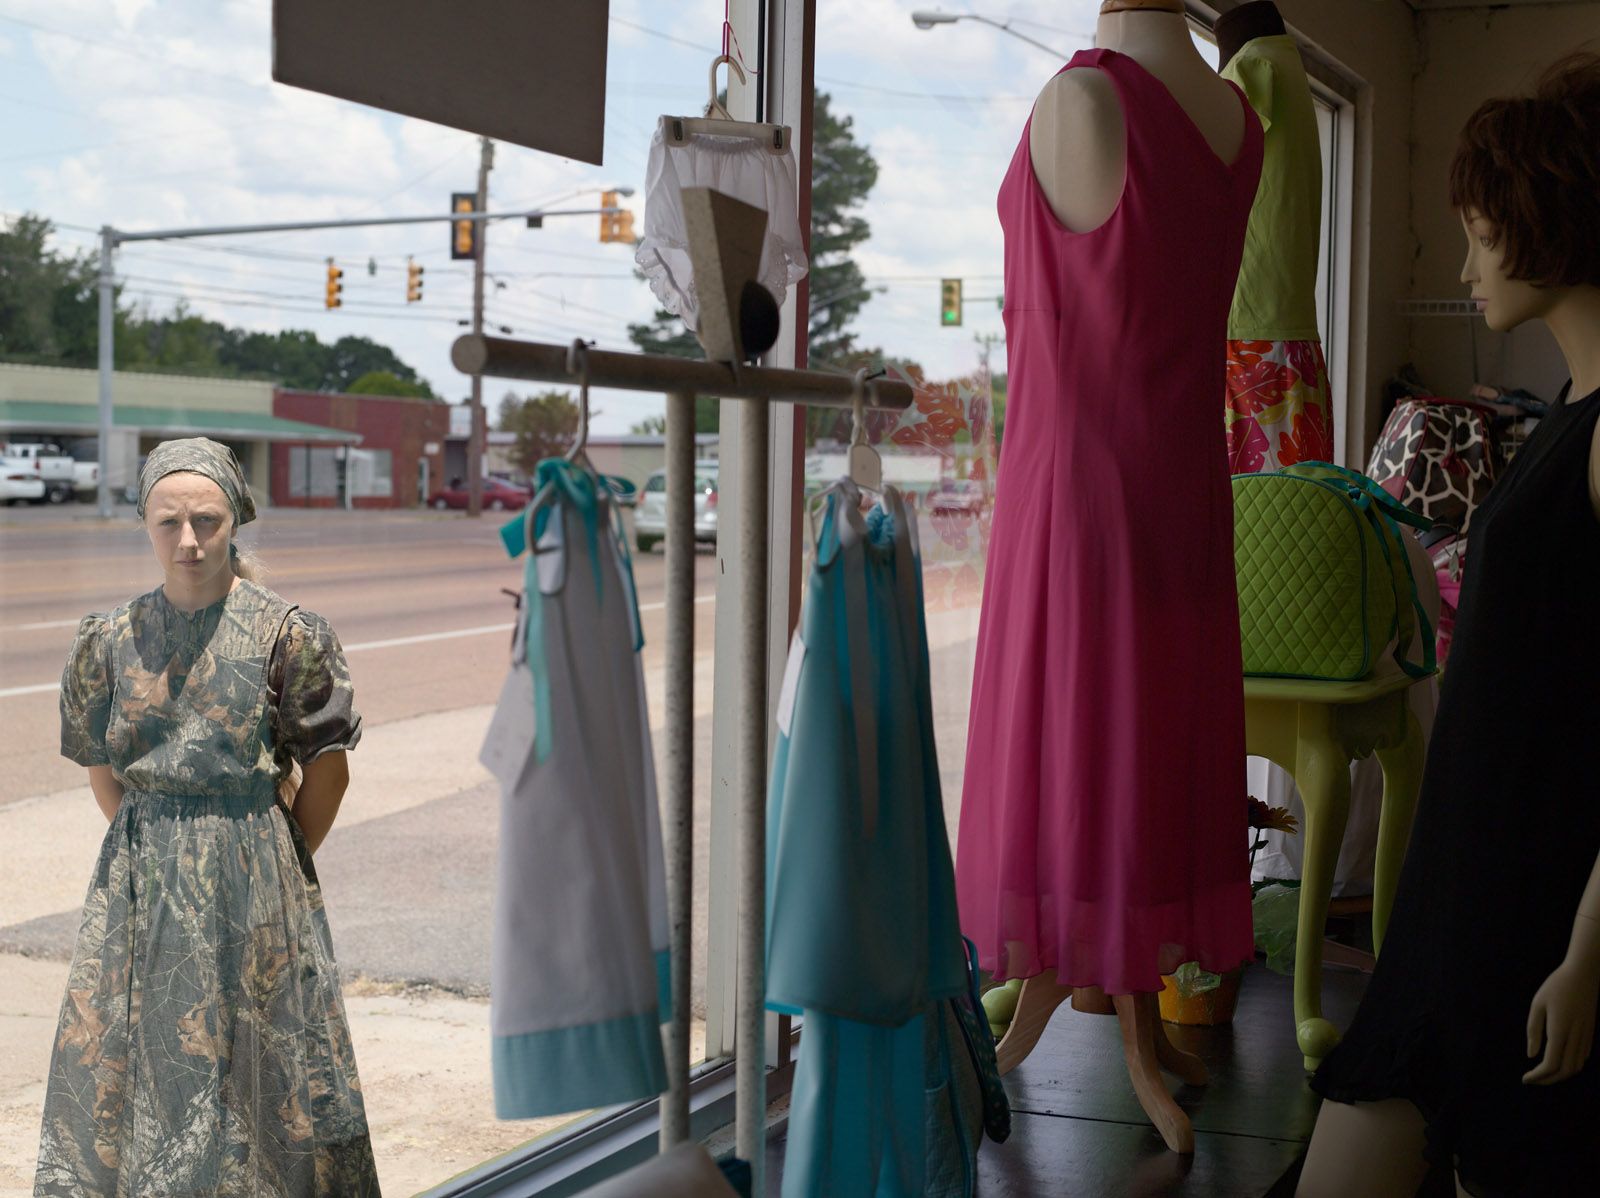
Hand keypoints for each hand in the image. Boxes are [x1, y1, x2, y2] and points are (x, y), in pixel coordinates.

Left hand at [1523, 958, 1599, 1084]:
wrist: (1584, 974)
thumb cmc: (1556, 986)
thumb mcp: (1538, 1004)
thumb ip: (1534, 1031)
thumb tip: (1532, 1055)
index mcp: (1560, 1032)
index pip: (1551, 1064)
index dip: (1538, 1076)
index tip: (1525, 1078)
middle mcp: (1576, 1038)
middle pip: (1565, 1071)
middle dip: (1548, 1080)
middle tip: (1532, 1080)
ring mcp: (1586, 1037)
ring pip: (1576, 1067)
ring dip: (1560, 1075)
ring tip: (1543, 1074)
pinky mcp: (1590, 1033)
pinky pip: (1582, 1057)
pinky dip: (1570, 1066)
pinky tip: (1559, 1062)